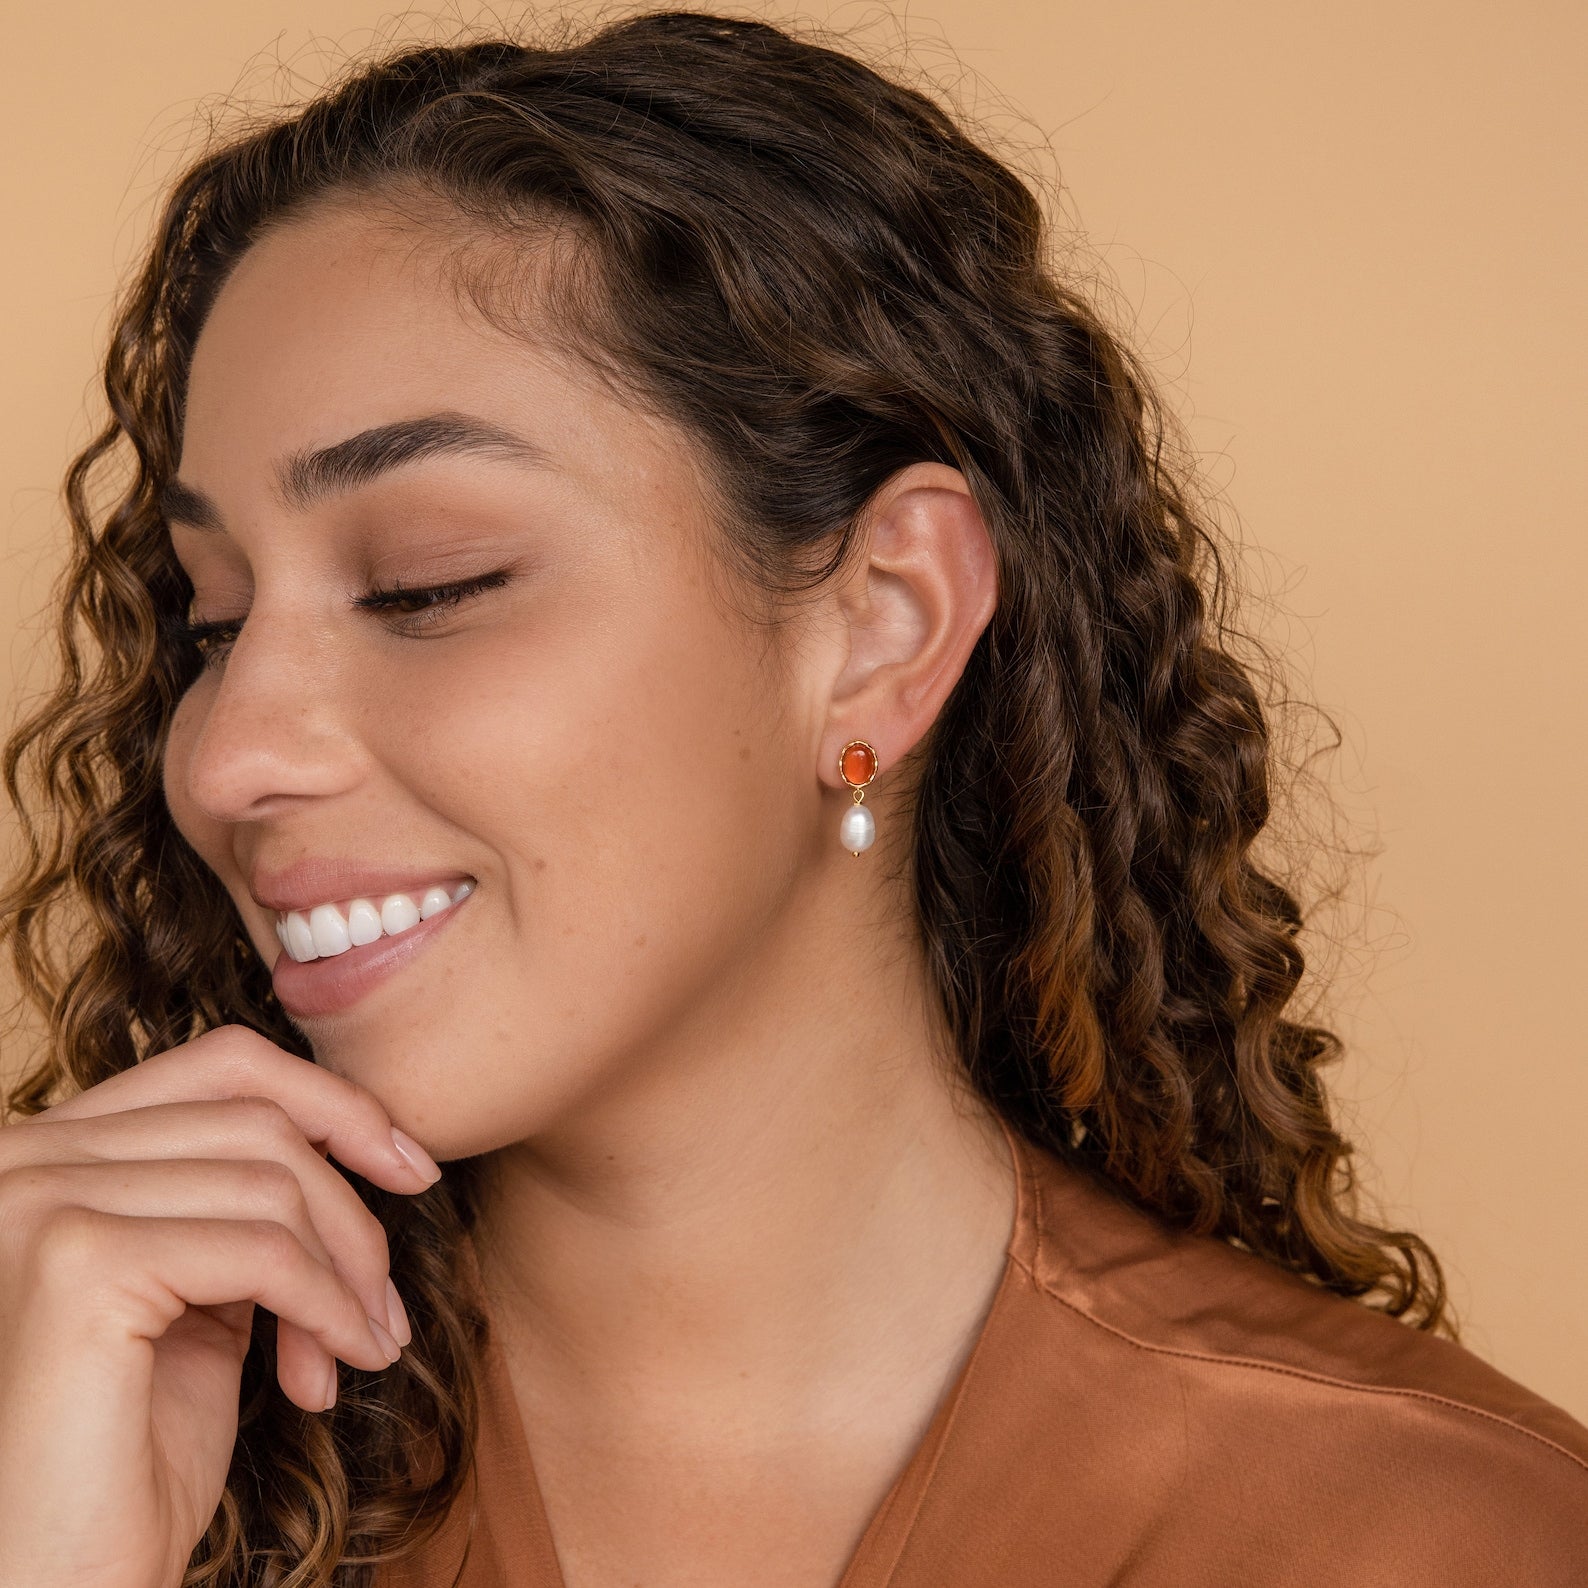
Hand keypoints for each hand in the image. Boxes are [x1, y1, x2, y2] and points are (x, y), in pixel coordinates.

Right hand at [0, 1024, 441, 1587]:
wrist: (55, 1583)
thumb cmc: (124, 1455)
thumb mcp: (195, 1295)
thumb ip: (235, 1206)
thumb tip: (351, 1140)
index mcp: (49, 1150)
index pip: (221, 1063)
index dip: (334, 1103)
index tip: (411, 1165)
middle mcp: (24, 1156)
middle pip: (259, 1118)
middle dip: (351, 1210)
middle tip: (388, 1304)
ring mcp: (41, 1200)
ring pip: (272, 1181)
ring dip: (346, 1273)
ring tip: (361, 1350)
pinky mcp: (79, 1264)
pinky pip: (264, 1250)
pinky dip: (326, 1307)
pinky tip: (333, 1370)